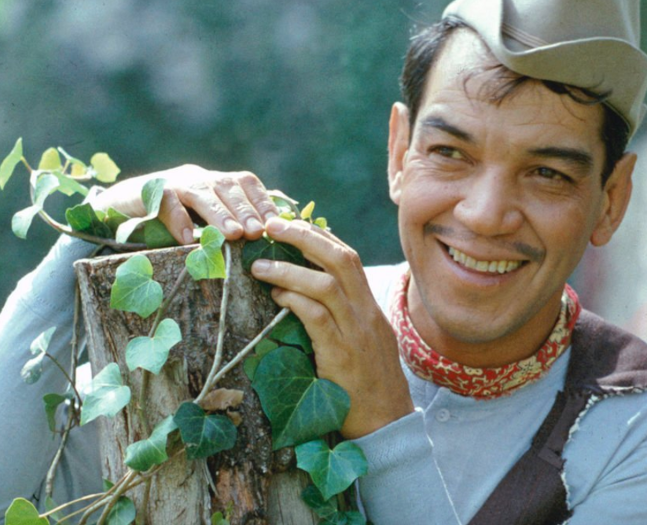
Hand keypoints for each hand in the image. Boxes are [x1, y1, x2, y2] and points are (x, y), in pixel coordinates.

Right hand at [92, 164, 278, 244]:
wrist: (121, 205)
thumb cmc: (168, 218)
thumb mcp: (200, 218)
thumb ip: (227, 224)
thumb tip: (263, 242)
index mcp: (214, 181)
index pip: (246, 183)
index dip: (263, 201)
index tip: (277, 223)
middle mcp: (197, 177)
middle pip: (226, 187)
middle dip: (245, 209)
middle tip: (258, 232)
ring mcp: (173, 182)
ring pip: (200, 193)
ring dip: (219, 213)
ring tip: (233, 234)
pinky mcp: (147, 192)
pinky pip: (164, 203)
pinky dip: (176, 220)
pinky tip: (186, 239)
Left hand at [250, 217, 412, 438]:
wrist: (387, 424)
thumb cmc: (368, 386)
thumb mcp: (363, 342)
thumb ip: (344, 317)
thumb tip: (308, 294)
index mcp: (371, 307)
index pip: (348, 257)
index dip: (318, 235)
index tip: (290, 223)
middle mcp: (367, 313)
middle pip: (341, 258)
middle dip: (304, 236)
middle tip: (271, 225)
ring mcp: (358, 333)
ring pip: (327, 284)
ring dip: (290, 268)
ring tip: (259, 265)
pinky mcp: (343, 356)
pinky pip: (318, 318)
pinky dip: (296, 300)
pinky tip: (276, 295)